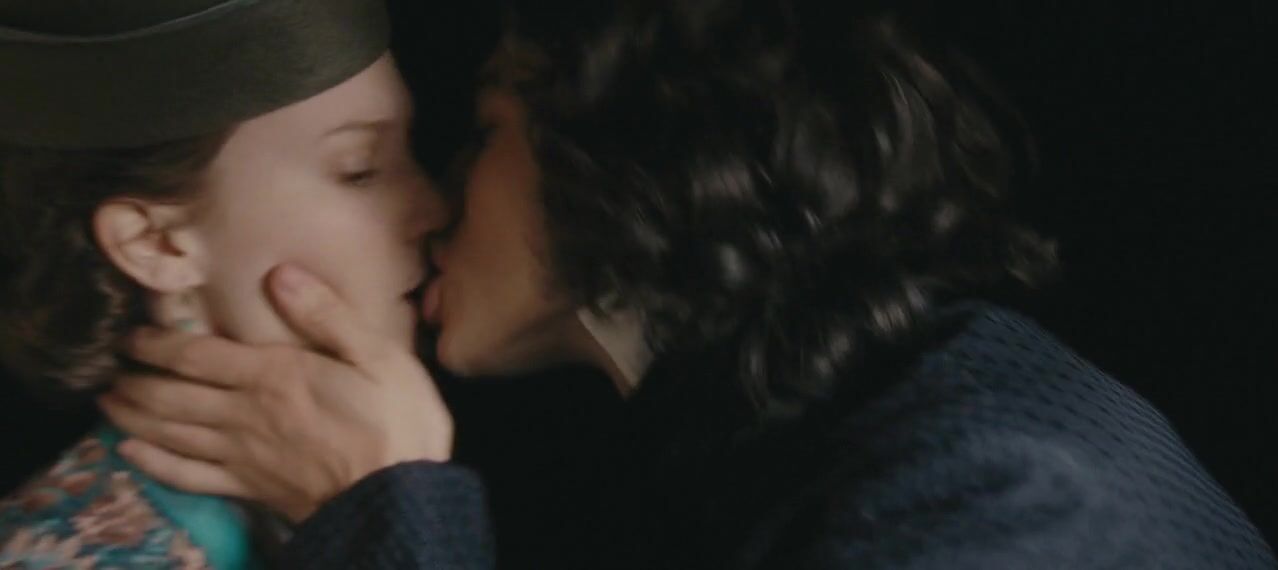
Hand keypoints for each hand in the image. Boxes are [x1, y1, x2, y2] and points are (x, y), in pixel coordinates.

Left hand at [100, 264, 452, 521]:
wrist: (399, 499)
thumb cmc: (396, 424)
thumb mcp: (379, 356)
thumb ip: (327, 315)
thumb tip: (280, 274)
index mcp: (273, 376)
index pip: (195, 355)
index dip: (156, 343)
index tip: (132, 335)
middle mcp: (245, 414)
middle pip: (170, 396)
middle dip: (134, 380)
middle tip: (112, 368)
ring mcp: (243, 456)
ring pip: (169, 433)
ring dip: (133, 415)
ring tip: (109, 401)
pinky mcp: (250, 489)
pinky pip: (187, 476)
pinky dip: (153, 463)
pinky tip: (132, 453)